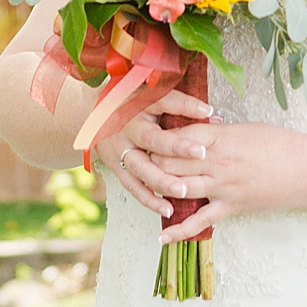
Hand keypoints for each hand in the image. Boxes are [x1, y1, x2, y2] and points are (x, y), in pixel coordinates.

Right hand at [93, 88, 212, 218]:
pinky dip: (150, 199)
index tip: (206, 111)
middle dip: (176, 147)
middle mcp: (128, 128)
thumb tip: (211, 115)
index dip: (185, 106)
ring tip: (183, 190)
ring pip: (141, 168)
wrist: (96, 120)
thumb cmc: (132, 107)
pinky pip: (133, 187)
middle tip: (200, 154)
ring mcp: (120, 150)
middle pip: (151, 138)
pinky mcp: (116, 168)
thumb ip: (181, 105)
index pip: (163, 102)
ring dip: (162, 181)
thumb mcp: (152, 98)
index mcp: (139, 105)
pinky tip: (167, 208)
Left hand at [140, 120, 306, 242]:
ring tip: (141, 189)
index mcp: (221, 138)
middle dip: (151, 161)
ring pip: (178, 189)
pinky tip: (162, 238)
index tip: (148, 137)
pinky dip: (179, 231)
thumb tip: (202, 133)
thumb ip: (221, 133)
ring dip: (157, 189)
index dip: (160, 137)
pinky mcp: (231, 207)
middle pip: (171, 162)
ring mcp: (222, 187)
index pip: (179, 137)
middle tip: (136, 161)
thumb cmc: (282, 144)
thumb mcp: (248, 129)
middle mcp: (217, 163)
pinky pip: (199, 221)